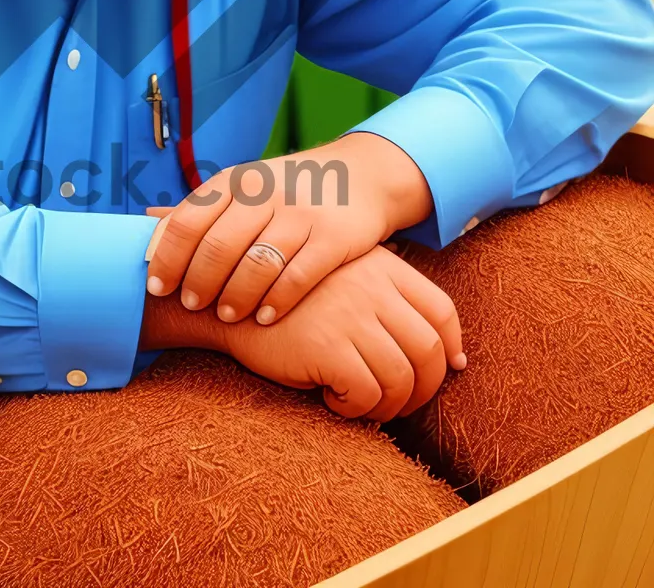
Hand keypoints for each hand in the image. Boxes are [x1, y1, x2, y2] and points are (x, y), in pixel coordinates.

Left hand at [145, 132, 432, 324]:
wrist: (360, 176)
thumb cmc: (286, 190)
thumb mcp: (243, 187)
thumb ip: (201, 208)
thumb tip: (144, 222)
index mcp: (235, 181)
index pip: (188, 220)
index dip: (167, 257)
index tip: (155, 287)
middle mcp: (265, 193)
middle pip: (218, 245)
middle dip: (199, 281)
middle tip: (191, 305)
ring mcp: (301, 213)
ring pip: (256, 263)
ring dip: (235, 296)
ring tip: (227, 317)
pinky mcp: (334, 236)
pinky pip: (299, 275)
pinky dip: (277, 301)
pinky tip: (265, 318)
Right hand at [224, 245, 465, 420]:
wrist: (224, 293)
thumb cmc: (283, 293)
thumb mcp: (338, 275)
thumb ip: (382, 294)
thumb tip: (443, 347)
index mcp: (380, 266)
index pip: (442, 309)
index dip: (451, 344)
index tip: (449, 368)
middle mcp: (372, 287)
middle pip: (429, 350)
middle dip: (424, 388)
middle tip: (400, 404)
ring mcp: (351, 315)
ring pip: (402, 379)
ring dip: (389, 406)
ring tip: (363, 407)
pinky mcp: (327, 346)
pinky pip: (366, 395)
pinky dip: (356, 410)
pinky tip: (332, 402)